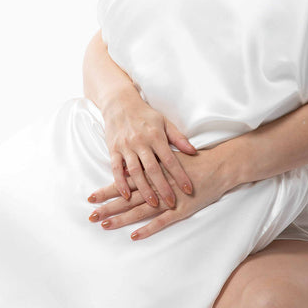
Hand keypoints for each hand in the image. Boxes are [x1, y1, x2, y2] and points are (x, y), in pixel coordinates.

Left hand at [87, 149, 228, 240]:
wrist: (220, 165)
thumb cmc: (195, 160)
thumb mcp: (170, 155)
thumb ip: (151, 161)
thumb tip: (132, 166)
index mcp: (153, 171)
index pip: (125, 182)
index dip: (107, 190)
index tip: (90, 197)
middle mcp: (157, 185)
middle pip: (128, 198)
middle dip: (108, 207)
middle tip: (90, 216)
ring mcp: (169, 198)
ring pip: (140, 211)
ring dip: (122, 219)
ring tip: (105, 225)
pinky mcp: (182, 209)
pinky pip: (162, 221)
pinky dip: (148, 229)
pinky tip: (134, 236)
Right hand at [98, 90, 197, 209]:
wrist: (120, 103)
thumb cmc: (145, 115)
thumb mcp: (164, 122)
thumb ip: (179, 138)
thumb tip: (194, 152)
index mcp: (156, 136)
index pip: (170, 159)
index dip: (180, 175)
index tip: (189, 189)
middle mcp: (141, 142)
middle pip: (153, 169)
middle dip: (163, 187)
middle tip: (172, 203)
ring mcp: (126, 146)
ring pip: (135, 171)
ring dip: (144, 189)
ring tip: (153, 204)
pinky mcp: (113, 149)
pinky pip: (116, 168)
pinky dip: (120, 183)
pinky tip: (126, 196)